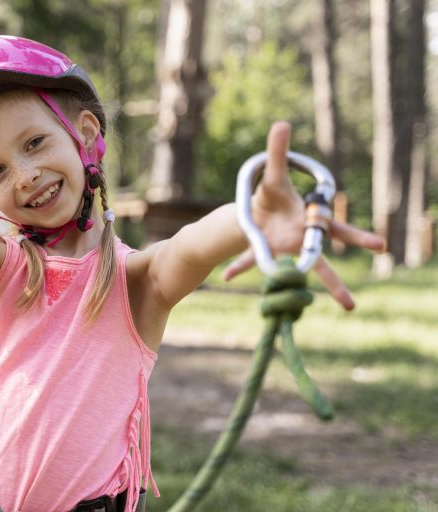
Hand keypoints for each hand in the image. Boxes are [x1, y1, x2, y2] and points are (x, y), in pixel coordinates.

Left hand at [223, 122, 385, 309]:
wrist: (255, 209)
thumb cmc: (271, 194)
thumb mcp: (272, 174)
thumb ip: (277, 151)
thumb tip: (281, 123)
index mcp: (308, 222)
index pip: (336, 229)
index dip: (357, 237)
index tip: (378, 245)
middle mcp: (299, 241)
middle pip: (320, 264)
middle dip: (334, 284)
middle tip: (350, 306)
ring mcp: (282, 251)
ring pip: (291, 275)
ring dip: (291, 292)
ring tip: (302, 314)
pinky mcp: (262, 255)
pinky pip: (251, 262)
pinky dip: (238, 265)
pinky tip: (225, 275)